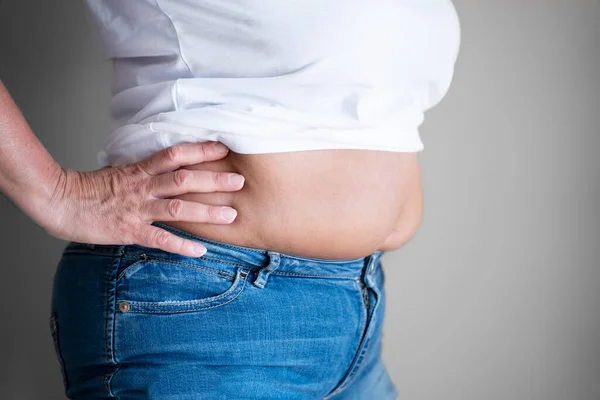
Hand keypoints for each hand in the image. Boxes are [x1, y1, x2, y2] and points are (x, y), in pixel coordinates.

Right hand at [40, 142, 244, 256]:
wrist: (58, 201)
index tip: (224, 148)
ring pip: (178, 207)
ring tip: (231, 216)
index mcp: (140, 170)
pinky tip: (201, 250)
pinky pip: (161, 238)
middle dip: (214, 180)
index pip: (176, 154)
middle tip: (239, 181)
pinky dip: (182, 245)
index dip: (200, 150)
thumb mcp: (119, 171)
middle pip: (184, 179)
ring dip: (207, 212)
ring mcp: (138, 209)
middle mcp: (143, 186)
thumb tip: (165, 166)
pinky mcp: (130, 230)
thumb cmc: (88, 188)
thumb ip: (144, 170)